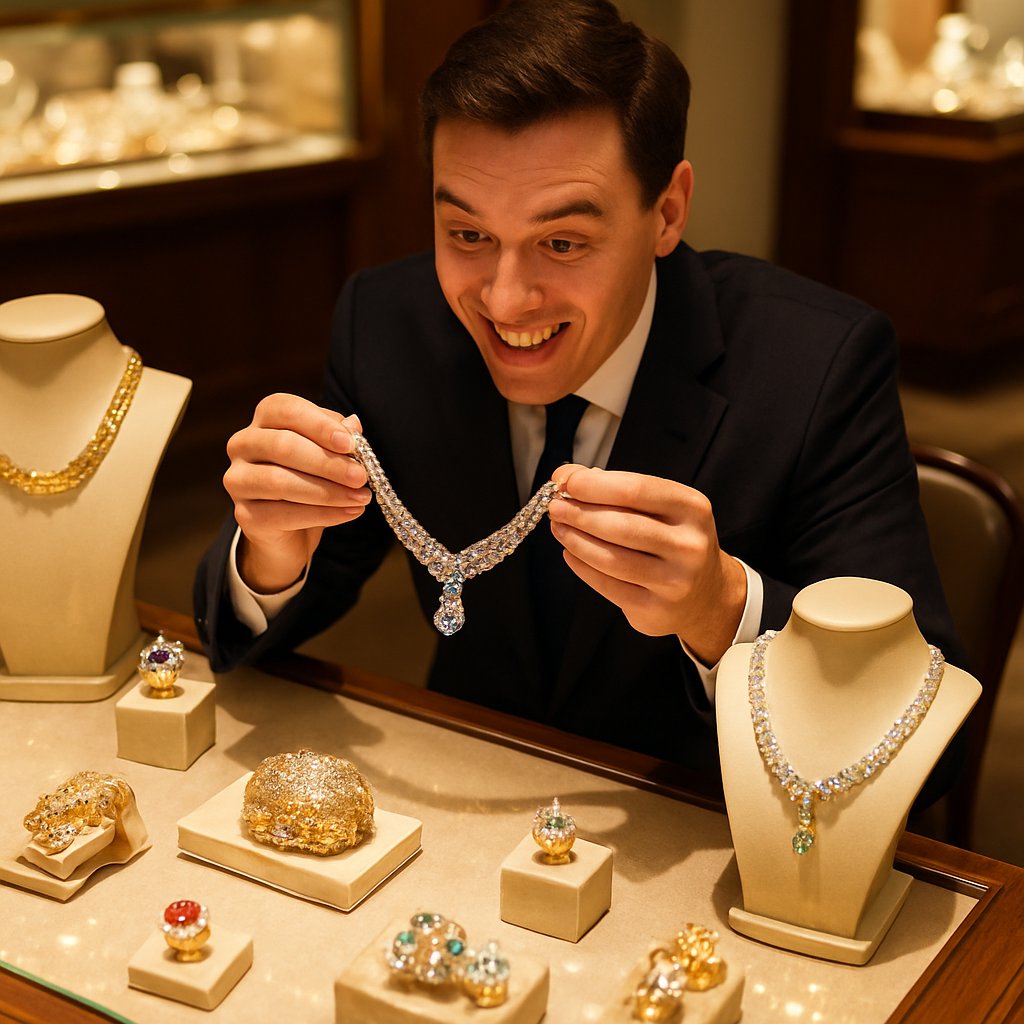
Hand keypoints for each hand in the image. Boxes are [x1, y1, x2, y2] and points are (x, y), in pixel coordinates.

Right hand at [222, 393, 370, 593]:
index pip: (288, 410)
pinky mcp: (244, 514)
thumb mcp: (330, 452)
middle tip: (360, 477)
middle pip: (283, 446)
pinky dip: (321, 514)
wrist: (290, 530)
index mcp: (265, 418)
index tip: (350, 443)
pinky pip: (281, 514)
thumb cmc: (311, 478)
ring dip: (327, 492)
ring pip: (280, 481)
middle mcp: (243, 444)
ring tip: (360, 498)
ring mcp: (238, 479)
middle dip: (328, 463)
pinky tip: (348, 513)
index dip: (320, 425)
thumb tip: (353, 427)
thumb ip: (339, 437)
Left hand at [548, 465, 746, 664]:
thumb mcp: (658, 508)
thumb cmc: (671, 539)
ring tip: (558, 527)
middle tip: (555, 507)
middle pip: (621, 525)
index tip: (566, 481)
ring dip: (575, 540)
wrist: (706, 594)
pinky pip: (607, 585)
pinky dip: (581, 566)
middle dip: (579, 513)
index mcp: (692, 508)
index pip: (636, 490)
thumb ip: (615, 487)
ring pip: (611, 558)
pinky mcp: (655, 609)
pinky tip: (570, 553)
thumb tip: (565, 475)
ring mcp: (674, 581)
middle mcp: (689, 545)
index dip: (595, 485)